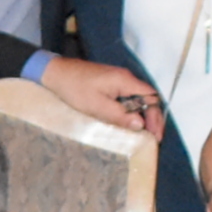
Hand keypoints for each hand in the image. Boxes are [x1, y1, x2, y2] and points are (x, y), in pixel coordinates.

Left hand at [38, 58, 164, 139]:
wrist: (55, 72)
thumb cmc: (74, 88)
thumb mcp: (96, 106)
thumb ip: (119, 115)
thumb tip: (141, 125)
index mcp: (125, 81)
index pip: (152, 98)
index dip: (156, 117)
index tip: (155, 135)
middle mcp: (126, 78)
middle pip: (148, 99)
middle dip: (152, 119)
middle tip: (152, 139)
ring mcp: (118, 80)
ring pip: (138, 100)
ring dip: (142, 116)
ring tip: (142, 135)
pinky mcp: (110, 84)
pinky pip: (127, 99)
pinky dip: (131, 112)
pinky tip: (128, 124)